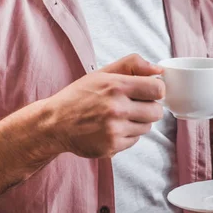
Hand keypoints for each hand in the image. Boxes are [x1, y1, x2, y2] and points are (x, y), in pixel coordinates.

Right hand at [46, 54, 165, 157]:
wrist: (53, 124)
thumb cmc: (79, 96)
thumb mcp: (102, 74)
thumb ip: (132, 65)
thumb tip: (158, 70)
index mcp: (116, 86)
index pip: (158, 89)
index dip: (156, 90)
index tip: (148, 91)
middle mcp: (116, 108)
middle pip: (157, 112)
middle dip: (149, 108)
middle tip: (133, 105)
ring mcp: (114, 130)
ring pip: (147, 127)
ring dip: (138, 122)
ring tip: (118, 117)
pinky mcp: (112, 146)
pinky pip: (135, 140)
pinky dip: (127, 135)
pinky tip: (111, 128)